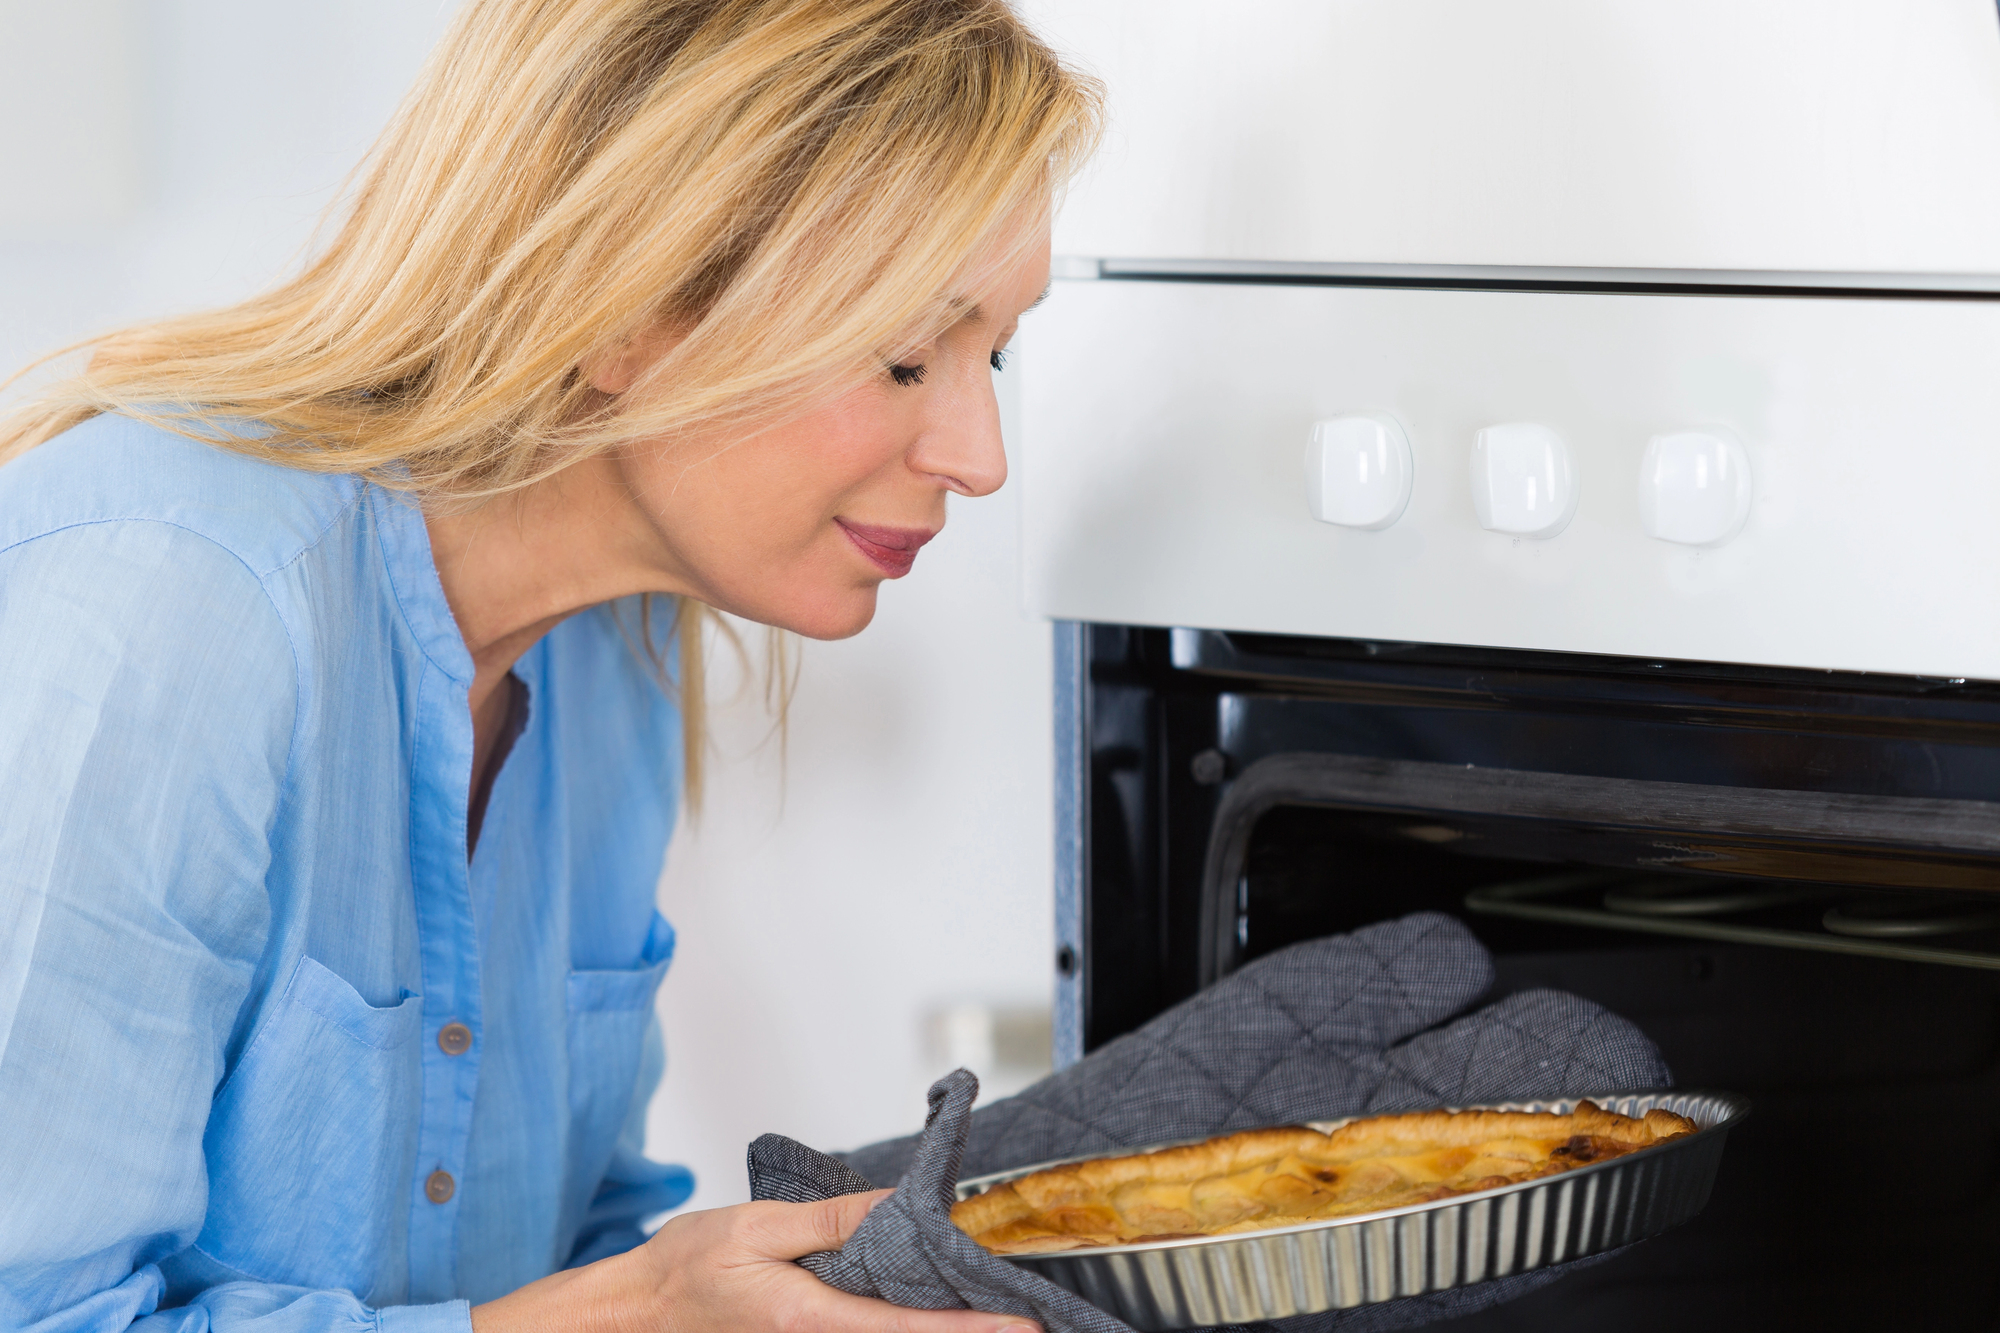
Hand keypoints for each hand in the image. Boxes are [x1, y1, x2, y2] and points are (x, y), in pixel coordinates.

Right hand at [470, 1190, 1041, 1332]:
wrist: (636, 1308)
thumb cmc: (686, 1266)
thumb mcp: (759, 1227)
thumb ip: (832, 1222)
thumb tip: (897, 1207)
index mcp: (808, 1319)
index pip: (907, 1332)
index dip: (969, 1331)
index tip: (1020, 1327)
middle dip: (962, 1326)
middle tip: (1022, 1314)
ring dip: (933, 1321)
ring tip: (987, 1305)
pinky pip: (863, 1332)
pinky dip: (899, 1318)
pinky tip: (924, 1300)